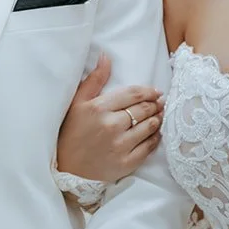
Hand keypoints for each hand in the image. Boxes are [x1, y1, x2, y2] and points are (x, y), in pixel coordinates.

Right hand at [56, 52, 163, 182]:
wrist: (68, 170)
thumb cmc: (71, 134)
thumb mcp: (77, 104)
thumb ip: (94, 80)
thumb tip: (106, 57)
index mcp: (99, 108)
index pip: (133, 94)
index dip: (148, 91)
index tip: (155, 92)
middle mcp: (111, 126)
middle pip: (144, 109)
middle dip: (155, 104)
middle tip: (160, 102)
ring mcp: (120, 145)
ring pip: (150, 127)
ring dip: (158, 119)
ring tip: (159, 115)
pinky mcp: (127, 163)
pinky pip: (149, 147)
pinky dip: (156, 138)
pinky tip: (156, 133)